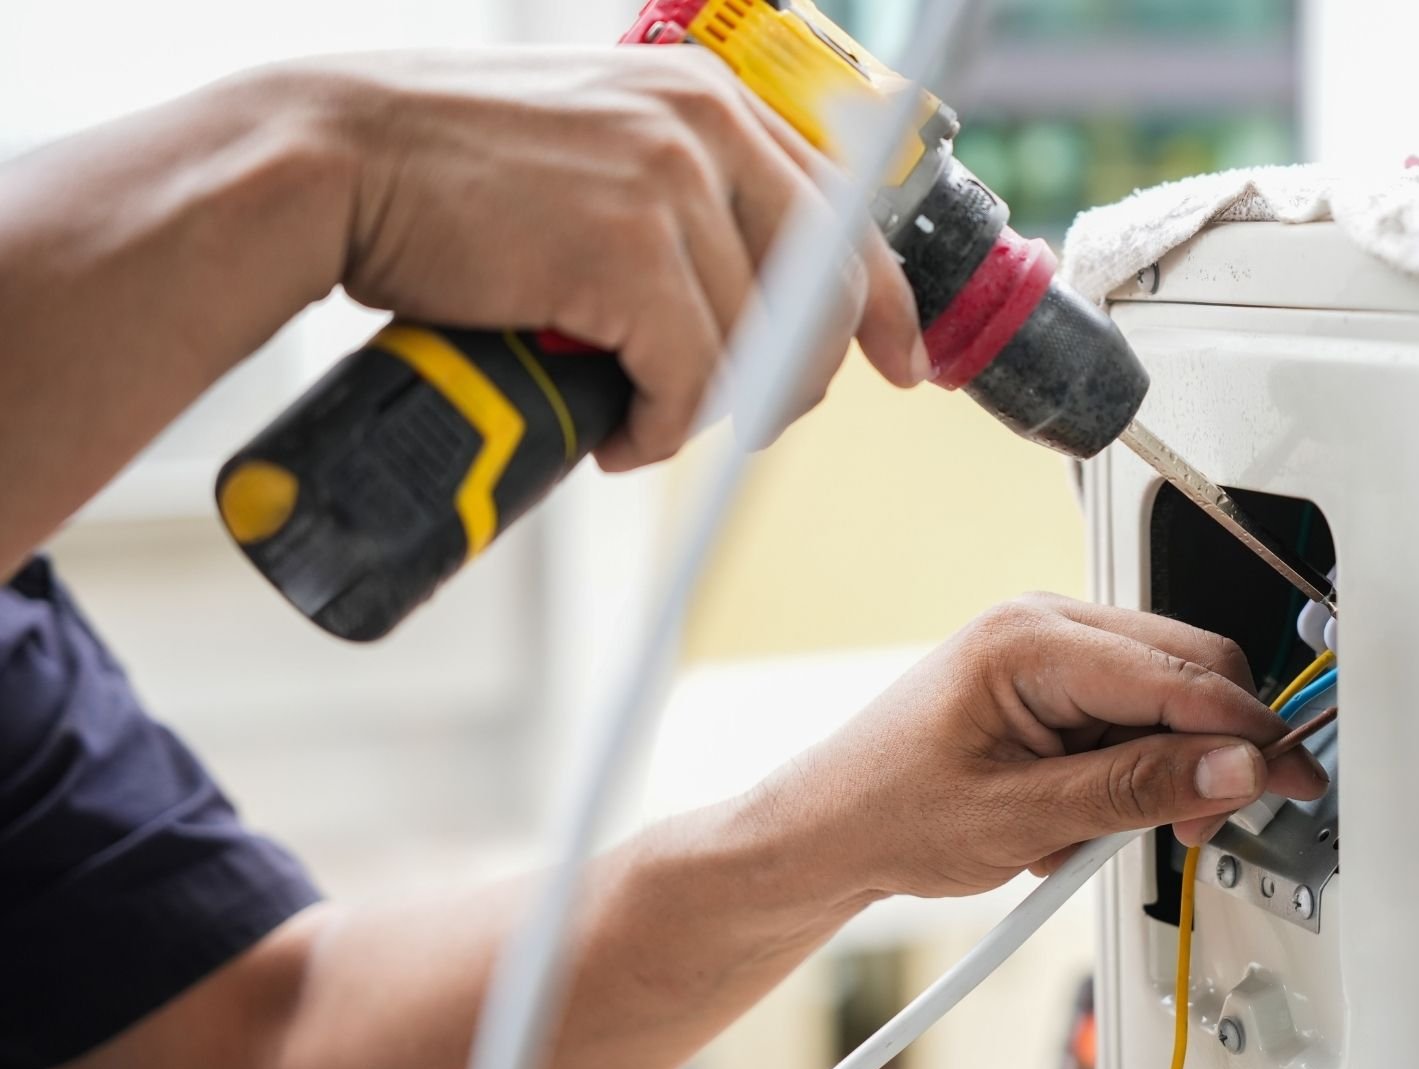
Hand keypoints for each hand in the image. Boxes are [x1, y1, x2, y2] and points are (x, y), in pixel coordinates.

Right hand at [285, 47, 926, 469]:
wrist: (334, 161)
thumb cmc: (451, 172)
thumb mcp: (596, 150)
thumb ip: (678, 195)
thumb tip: (747, 303)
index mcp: (709, 99)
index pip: (841, 213)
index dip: (882, 303)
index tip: (902, 364)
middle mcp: (705, 129)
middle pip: (822, 292)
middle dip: (796, 379)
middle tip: (743, 420)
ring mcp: (669, 185)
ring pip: (755, 348)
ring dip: (707, 411)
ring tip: (643, 420)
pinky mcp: (626, 252)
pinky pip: (690, 379)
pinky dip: (660, 430)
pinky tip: (619, 436)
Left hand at [753, 594, 1329, 899]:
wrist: (832, 827)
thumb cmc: (891, 809)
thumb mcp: (1022, 818)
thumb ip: (1136, 791)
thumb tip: (1232, 768)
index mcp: (1030, 639)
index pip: (1178, 674)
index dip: (1246, 731)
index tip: (1289, 778)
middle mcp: (1046, 625)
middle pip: (1191, 667)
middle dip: (1214, 748)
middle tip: (1201, 823)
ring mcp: (1051, 646)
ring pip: (1170, 691)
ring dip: (1168, 763)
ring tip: (1102, 829)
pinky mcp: (1055, 679)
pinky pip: (1136, 709)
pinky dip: (1136, 764)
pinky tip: (1085, 810)